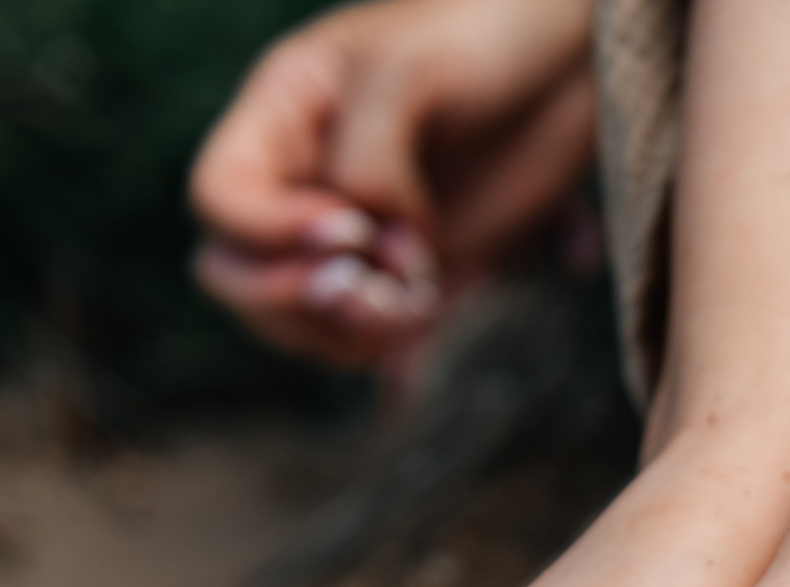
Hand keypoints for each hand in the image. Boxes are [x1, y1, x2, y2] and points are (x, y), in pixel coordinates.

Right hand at [191, 0, 597, 368]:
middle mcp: (302, 181)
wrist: (571, 59)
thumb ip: (370, 160)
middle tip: (375, 291)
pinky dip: (392, 351)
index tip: (353, 231)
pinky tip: (428, 333)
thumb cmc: (485, 32)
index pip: (218, 196)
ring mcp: (354, 237)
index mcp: (280, 115)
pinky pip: (370, 338)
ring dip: (346, 333)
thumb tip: (372, 249)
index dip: (267, 232)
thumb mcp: (414, 70)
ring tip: (418, 304)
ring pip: (296, 319)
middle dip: (293, 300)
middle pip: (233, 273)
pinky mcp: (408, 275)